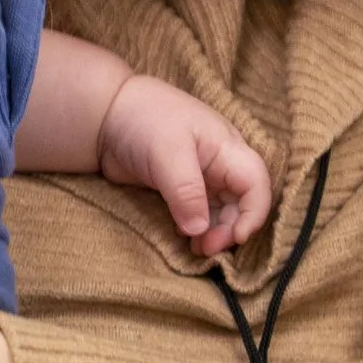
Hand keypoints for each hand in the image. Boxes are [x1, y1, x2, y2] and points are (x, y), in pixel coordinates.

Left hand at [96, 74, 273, 255]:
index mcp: (226, 148)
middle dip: (229, 229)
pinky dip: (195, 228)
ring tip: (195, 248)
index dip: (254, 214)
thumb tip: (199, 230)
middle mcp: (219, 164)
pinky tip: (183, 237)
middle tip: (205, 248)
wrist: (105, 114)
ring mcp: (200, 176)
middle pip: (241, 203)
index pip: (256, 185)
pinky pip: (198, 212)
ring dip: (212, 232)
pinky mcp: (180, 188)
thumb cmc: (144, 120)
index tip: (236, 238)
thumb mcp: (168, 153)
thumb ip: (186, 192)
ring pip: (221, 211)